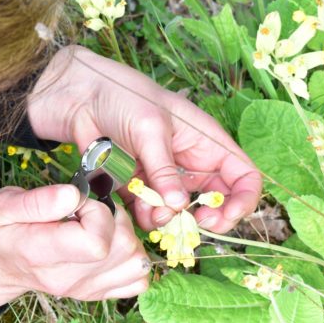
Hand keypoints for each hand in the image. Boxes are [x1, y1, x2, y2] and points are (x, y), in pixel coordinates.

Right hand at [0, 184, 149, 310]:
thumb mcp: (2, 205)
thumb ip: (37, 200)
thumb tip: (74, 195)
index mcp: (43, 254)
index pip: (96, 242)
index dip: (96, 212)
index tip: (78, 203)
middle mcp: (68, 278)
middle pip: (123, 249)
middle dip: (115, 219)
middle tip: (89, 211)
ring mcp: (84, 289)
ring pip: (136, 264)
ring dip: (127, 237)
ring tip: (101, 226)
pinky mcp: (96, 293)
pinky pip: (137, 282)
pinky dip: (133, 261)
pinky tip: (112, 246)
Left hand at [27, 46, 260, 232]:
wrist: (79, 97)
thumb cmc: (123, 97)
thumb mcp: (150, 129)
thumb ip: (164, 168)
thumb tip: (178, 205)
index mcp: (206, 142)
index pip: (244, 177)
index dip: (243, 201)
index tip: (223, 217)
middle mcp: (191, 163)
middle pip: (216, 203)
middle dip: (206, 220)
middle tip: (189, 226)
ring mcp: (165, 177)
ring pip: (180, 213)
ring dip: (171, 221)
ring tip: (153, 213)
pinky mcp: (139, 187)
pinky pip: (151, 212)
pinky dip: (147, 218)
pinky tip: (137, 209)